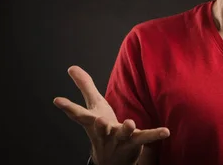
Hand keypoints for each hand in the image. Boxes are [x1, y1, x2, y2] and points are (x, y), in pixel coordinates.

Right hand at [53, 65, 169, 164]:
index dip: (68, 107)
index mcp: (93, 122)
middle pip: (99, 128)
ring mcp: (119, 139)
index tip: (57, 100)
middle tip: (97, 120)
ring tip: (130, 123)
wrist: (112, 159)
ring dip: (125, 129)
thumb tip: (71, 67)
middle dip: (98, 125)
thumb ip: (85, 86)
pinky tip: (165, 131)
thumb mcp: (94, 105)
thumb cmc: (102, 127)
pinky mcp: (135, 142)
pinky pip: (146, 138)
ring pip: (122, 134)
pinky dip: (155, 135)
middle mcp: (104, 132)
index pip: (79, 114)